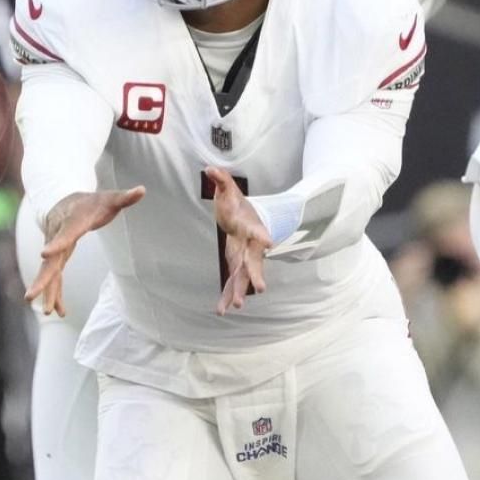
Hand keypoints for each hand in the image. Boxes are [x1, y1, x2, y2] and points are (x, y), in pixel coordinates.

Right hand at [25, 187, 145, 316]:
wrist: (65, 201)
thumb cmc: (91, 202)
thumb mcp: (109, 198)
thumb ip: (123, 197)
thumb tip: (142, 190)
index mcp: (71, 223)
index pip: (63, 234)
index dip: (56, 244)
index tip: (44, 254)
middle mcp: (58, 238)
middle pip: (49, 261)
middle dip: (42, 279)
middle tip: (31, 295)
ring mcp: (55, 250)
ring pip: (49, 273)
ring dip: (48, 292)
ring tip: (48, 312)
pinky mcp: (57, 259)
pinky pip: (55, 277)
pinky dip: (56, 293)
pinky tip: (60, 311)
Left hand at [205, 167, 267, 314]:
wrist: (246, 219)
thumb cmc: (237, 205)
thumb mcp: (229, 191)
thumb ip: (221, 180)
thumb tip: (209, 168)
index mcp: (250, 228)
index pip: (258, 232)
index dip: (264, 237)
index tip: (270, 243)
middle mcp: (251, 247)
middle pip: (255, 262)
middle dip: (256, 275)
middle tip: (260, 288)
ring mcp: (245, 259)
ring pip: (244, 278)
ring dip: (240, 291)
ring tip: (237, 306)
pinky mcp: (236, 267)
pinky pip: (232, 284)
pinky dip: (227, 296)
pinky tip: (221, 311)